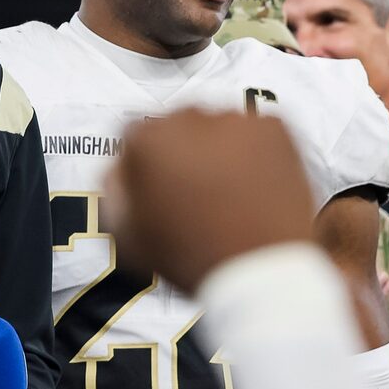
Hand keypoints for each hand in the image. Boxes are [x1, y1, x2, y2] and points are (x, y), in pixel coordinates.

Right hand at [106, 109, 317, 292]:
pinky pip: (257, 132)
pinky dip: (256, 152)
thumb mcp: (132, 237)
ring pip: (220, 126)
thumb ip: (115, 193)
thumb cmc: (194, 258)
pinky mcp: (274, 129)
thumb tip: (120, 171)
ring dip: (220, 150)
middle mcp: (188, 117)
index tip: (159, 187)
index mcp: (147, 140)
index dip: (146, 165)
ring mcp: (235, 120)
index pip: (136, 137)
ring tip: (230, 193)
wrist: (260, 271)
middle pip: (179, 125)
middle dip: (184, 152)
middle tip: (197, 192)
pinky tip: (255, 185)